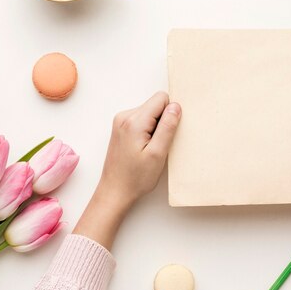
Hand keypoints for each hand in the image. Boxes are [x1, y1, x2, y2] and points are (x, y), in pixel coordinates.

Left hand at [98, 91, 181, 207]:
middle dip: (163, 121)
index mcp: (134, 121)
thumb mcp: (157, 154)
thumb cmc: (135, 177)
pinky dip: (148, 131)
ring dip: (155, 127)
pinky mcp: (121, 128)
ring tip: (151, 148)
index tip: (169, 132)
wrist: (115, 191)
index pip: (161, 98)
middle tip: (159, 144)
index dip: (171, 113)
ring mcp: (121, 122)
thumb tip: (175, 106)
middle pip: (155, 104)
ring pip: (149, 112)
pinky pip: (142, 120)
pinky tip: (145, 148)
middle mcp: (124, 116)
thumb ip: (167, 127)